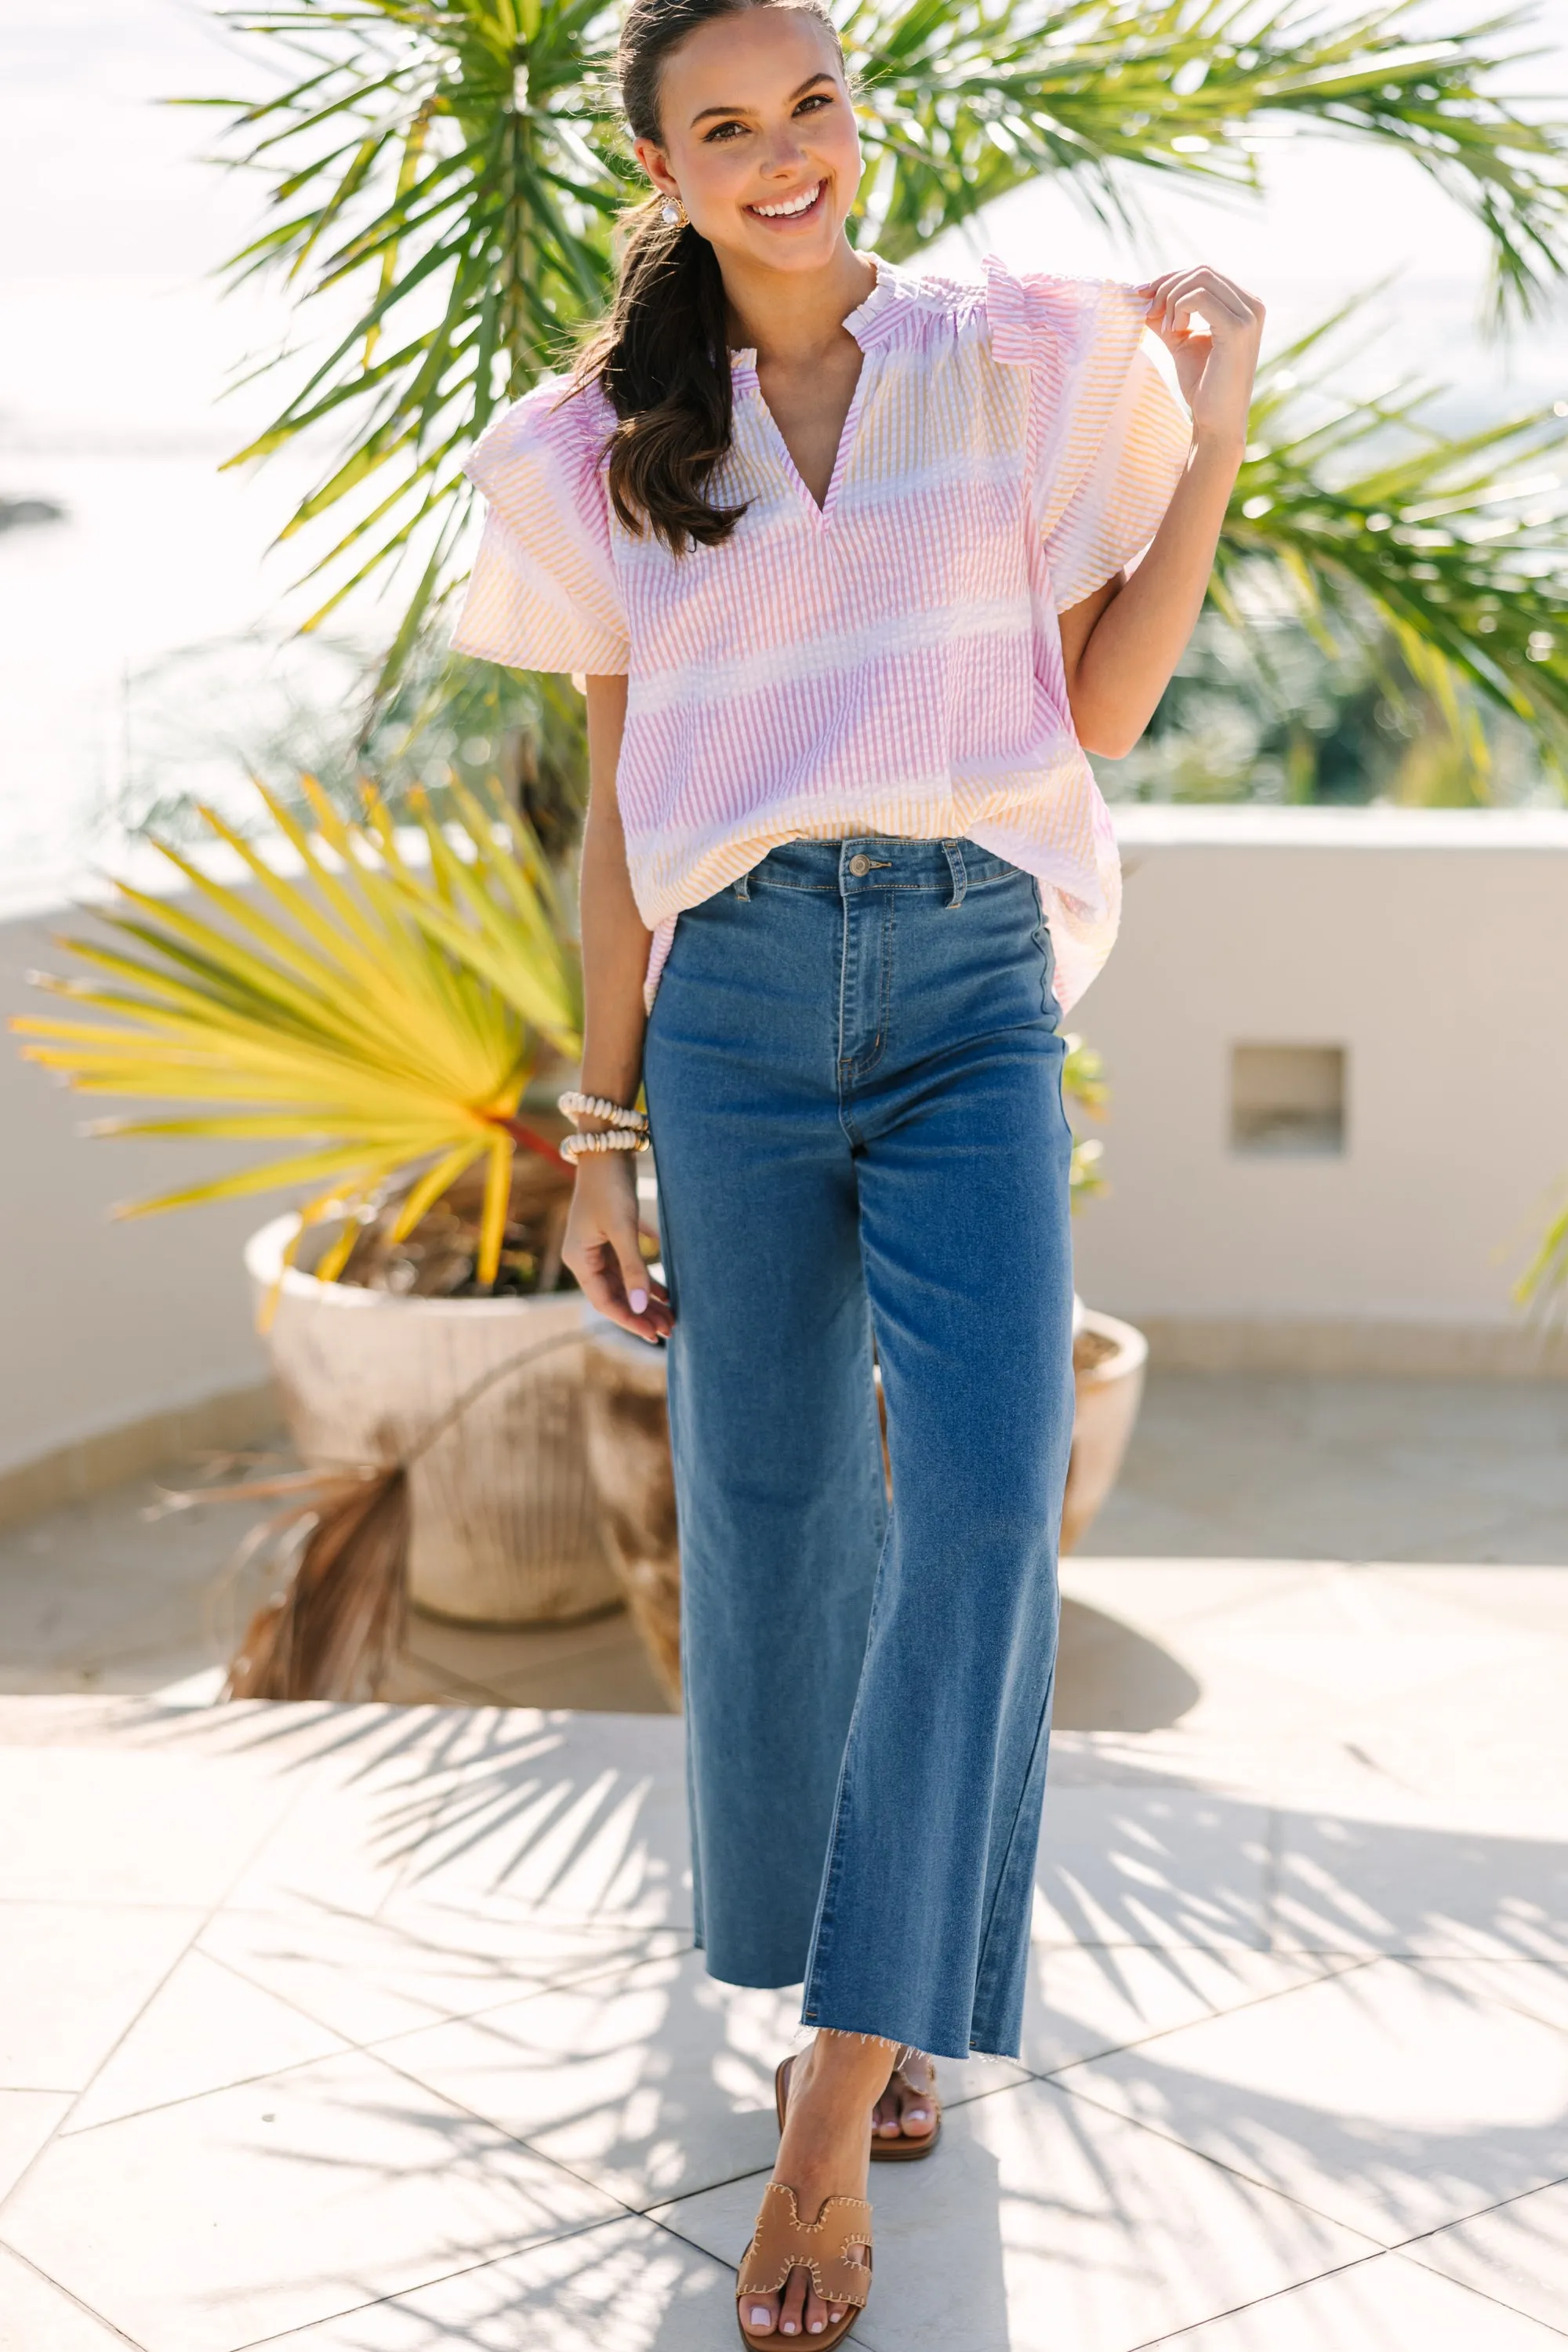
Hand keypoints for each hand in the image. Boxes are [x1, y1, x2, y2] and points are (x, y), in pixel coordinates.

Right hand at [561, 1150, 672, 1342]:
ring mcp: (596, 1246)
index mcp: (579, 1259)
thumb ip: (633, 1269)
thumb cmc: (610, 1185)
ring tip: (671, 1315)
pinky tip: (665, 1291)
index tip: (654, 1334)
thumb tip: (638, 1308)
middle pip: (615, 1295)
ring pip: (623, 1282)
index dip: (629, 1320)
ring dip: (645, 1298)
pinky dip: (645, 1278)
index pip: (605, 1302)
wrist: (607, 1144)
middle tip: (670, 1330)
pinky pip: (627, 1266)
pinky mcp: (610, 1234)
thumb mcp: (623, 1229)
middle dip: (641, 1312)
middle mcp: (584, 1256)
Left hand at [1137, 266, 1262, 456]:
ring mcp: (1249, 315)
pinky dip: (1178, 308)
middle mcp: (1252, 305)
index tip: (1143, 296)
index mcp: (1244, 305)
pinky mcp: (1237, 329)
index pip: (1205, 274)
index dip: (1170, 279)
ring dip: (1171, 299)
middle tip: (1149, 313)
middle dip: (1167, 287)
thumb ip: (1167, 316)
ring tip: (1165, 329)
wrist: (1216, 421)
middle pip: (1202, 271)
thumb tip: (1143, 296)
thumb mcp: (1182, 341)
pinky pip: (1199, 297)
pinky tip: (1173, 331)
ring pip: (1200, 279)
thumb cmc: (1203, 385)